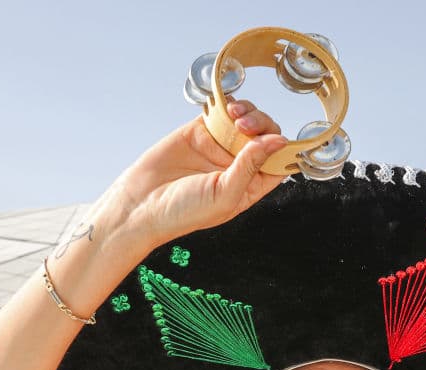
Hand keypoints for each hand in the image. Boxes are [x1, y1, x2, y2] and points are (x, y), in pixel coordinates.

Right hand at [113, 100, 286, 245]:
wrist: (140, 203)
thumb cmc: (182, 212)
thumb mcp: (225, 194)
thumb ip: (251, 166)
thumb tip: (278, 141)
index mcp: (248, 185)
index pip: (279, 162)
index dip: (285, 148)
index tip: (282, 139)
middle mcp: (237, 164)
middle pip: (266, 135)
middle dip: (263, 125)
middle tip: (246, 128)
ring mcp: (218, 146)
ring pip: (247, 119)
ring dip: (248, 112)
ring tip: (235, 117)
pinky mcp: (200, 131)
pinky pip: (220, 110)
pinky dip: (228, 103)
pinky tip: (226, 107)